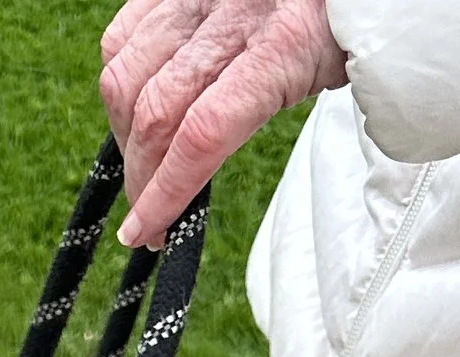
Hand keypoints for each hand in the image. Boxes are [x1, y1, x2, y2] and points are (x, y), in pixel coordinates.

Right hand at [100, 0, 347, 247]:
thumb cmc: (340, 23)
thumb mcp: (331, 76)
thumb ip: (273, 116)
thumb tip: (198, 176)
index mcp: (283, 44)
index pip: (203, 133)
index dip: (165, 192)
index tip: (145, 232)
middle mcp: (232, 14)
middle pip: (156, 112)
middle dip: (141, 174)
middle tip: (147, 207)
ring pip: (125, 76)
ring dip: (124, 133)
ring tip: (143, 157)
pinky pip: (121, 36)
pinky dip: (119, 79)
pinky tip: (137, 105)